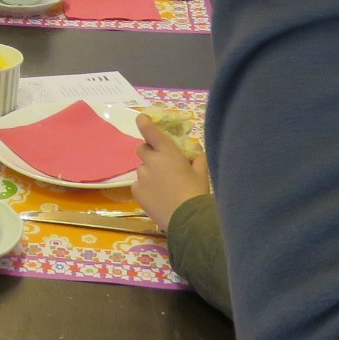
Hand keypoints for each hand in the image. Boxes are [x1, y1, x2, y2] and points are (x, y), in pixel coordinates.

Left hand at [130, 116, 209, 230]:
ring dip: (149, 172)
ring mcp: (141, 176)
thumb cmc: (197, 193)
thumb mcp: (202, 171)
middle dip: (150, 153)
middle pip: (142, 149)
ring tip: (163, 187)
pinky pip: (138, 184)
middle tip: (162, 164)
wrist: (188, 220)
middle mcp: (151, 161)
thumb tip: (192, 148)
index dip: (145, 123)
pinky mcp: (136, 191)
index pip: (151, 131)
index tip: (141, 118)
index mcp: (168, 152)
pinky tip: (157, 197)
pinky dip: (145, 187)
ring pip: (142, 169)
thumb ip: (196, 155)